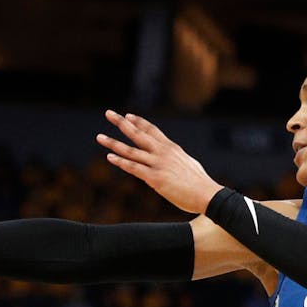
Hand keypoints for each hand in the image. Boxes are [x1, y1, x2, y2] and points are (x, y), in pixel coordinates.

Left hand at [97, 110, 222, 213]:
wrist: (207, 194)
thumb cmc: (199, 183)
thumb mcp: (187, 164)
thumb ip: (175, 159)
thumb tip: (171, 159)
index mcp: (171, 148)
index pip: (152, 129)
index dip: (138, 121)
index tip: (127, 115)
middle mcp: (163, 152)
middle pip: (138, 133)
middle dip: (121, 123)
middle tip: (108, 113)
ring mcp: (158, 164)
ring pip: (131, 150)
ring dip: (113, 143)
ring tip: (99, 137)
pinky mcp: (155, 178)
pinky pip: (134, 168)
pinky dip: (121, 162)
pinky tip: (109, 158)